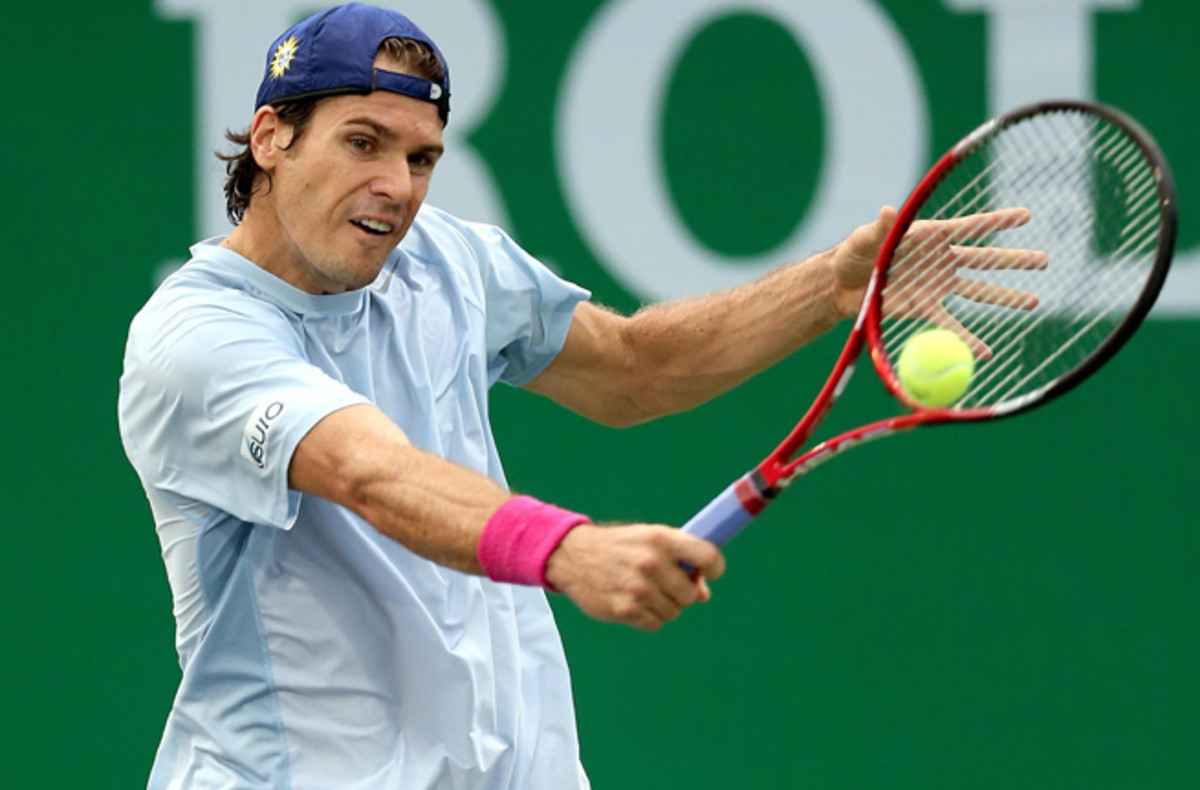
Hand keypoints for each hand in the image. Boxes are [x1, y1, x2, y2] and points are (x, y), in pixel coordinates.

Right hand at [544, 524, 725, 630]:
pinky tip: (634, 601)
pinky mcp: (625, 610)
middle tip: (667, 583)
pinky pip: (656, 623)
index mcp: (661, 539)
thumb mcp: (649, 539)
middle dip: (683, 591)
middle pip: (691, 594)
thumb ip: (680, 560)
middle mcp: (651, 563)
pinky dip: (649, 617)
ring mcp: (638, 588)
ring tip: (644, 590)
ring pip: (674, 611)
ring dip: (665, 605)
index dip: (714, 567)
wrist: (572, 555)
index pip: (707, 556)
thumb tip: (704, 594)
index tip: (709, 572)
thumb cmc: (619, 546)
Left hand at [829, 206, 1046, 357]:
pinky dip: (968, 339)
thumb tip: (887, 210)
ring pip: (977, 292)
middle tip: (1044, 260)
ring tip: (1033, 303)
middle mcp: (939, 259)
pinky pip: (951, 325)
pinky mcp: (924, 308)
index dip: (997, 221)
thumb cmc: (852, 254)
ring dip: (1005, 298)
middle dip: (1014, 261)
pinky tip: (988, 352)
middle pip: (984, 260)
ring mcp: (936, 285)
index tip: (1025, 216)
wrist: (839, 285)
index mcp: (929, 236)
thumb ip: (879, 229)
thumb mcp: (864, 239)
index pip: (970, 227)